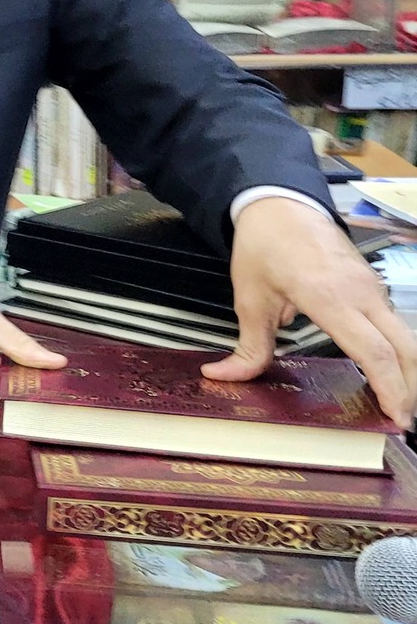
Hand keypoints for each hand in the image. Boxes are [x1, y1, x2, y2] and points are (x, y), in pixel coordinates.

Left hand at [215, 195, 416, 427]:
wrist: (279, 203)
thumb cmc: (264, 246)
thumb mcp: (249, 299)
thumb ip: (247, 346)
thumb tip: (224, 376)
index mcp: (330, 298)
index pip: (374, 351)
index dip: (389, 386)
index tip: (395, 414)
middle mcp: (361, 293)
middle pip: (405, 347)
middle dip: (410, 387)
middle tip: (403, 420)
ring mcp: (372, 287)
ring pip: (405, 335)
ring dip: (407, 370)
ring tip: (398, 402)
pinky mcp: (372, 284)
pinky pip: (393, 322)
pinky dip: (396, 350)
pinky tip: (387, 371)